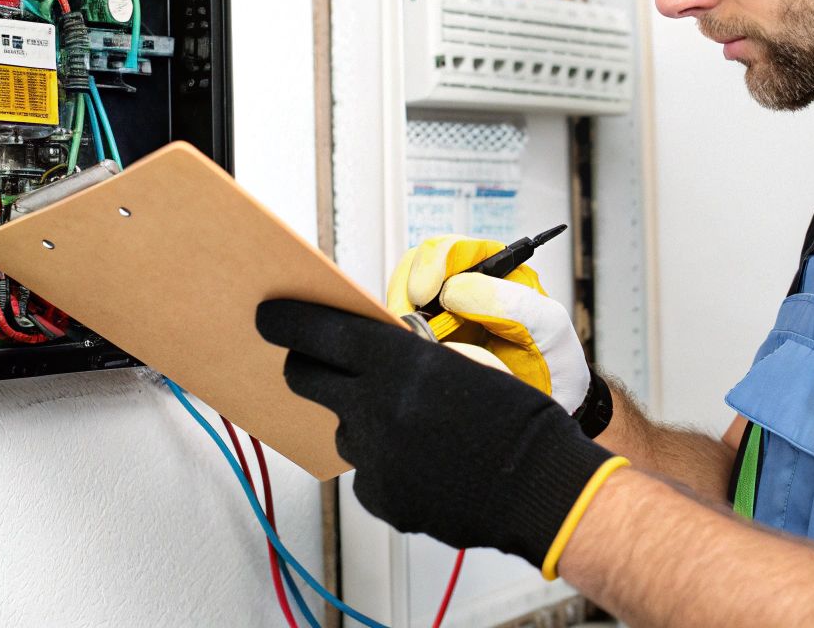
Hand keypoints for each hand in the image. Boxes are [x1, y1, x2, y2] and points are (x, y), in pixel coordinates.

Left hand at [258, 299, 616, 567]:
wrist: (545, 487)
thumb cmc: (518, 420)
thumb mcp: (465, 361)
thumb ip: (407, 353)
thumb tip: (363, 346)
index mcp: (402, 364)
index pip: (320, 332)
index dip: (288, 320)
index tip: (268, 316)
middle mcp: (379, 409)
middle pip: (307, 377)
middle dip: (307, 364)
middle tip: (317, 360)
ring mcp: (376, 458)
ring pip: (342, 426)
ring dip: (363, 418)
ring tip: (414, 424)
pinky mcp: (382, 497)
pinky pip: (366, 470)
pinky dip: (386, 462)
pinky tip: (425, 460)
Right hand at [386, 235, 591, 413]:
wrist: (550, 407)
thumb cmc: (555, 365)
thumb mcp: (547, 328)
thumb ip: (508, 303)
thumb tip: (453, 290)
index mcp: (498, 274)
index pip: (455, 250)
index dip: (433, 264)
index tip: (423, 294)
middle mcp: (468, 289)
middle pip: (420, 266)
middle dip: (407, 288)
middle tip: (407, 317)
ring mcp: (446, 316)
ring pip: (405, 297)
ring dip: (401, 312)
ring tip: (411, 334)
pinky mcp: (432, 342)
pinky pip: (405, 329)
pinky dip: (401, 335)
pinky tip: (415, 347)